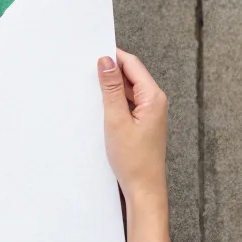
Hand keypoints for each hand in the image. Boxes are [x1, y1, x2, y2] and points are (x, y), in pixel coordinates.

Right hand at [98, 49, 167, 202]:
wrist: (144, 189)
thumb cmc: (133, 160)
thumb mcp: (116, 120)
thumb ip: (111, 89)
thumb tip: (106, 61)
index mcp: (153, 97)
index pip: (132, 64)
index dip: (113, 56)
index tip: (93, 52)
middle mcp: (155, 101)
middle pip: (131, 75)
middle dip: (110, 70)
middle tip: (86, 68)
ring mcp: (150, 112)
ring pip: (128, 89)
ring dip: (111, 87)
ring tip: (90, 87)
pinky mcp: (143, 122)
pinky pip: (128, 103)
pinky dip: (115, 101)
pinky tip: (100, 105)